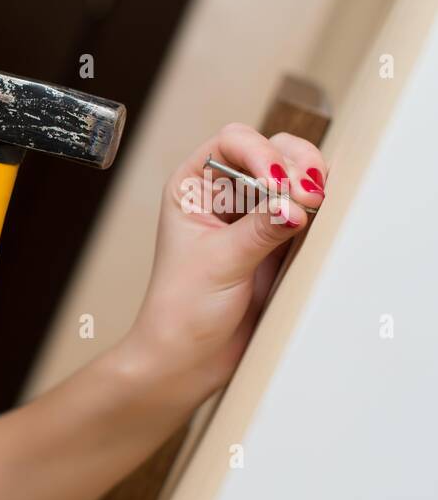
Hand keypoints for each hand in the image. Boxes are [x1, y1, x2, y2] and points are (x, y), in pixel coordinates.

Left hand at [124, 122, 327, 401]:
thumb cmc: (181, 309)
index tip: (276, 183)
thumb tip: (296, 203)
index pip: (232, 142)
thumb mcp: (220, 263)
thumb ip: (260, 230)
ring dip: (309, 180)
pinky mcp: (276, 238)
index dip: (260, 152)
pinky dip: (318, 205)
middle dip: (293, 164)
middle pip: (269, 149)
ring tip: (315, 203)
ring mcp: (251, 214)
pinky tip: (319, 216)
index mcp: (192, 187)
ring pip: (292, 174)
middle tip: (307, 194)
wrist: (188, 357)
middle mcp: (221, 193)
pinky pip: (305, 207)